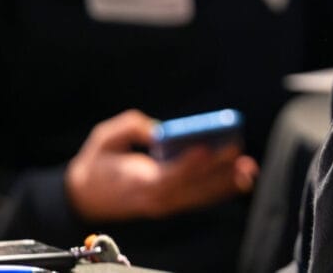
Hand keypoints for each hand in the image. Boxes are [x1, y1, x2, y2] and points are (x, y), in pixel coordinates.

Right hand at [64, 109, 258, 220]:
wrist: (85, 196)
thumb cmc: (98, 162)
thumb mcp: (105, 137)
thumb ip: (131, 128)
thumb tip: (159, 130)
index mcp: (136, 181)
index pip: (167, 175)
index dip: (187, 163)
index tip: (205, 148)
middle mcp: (154, 197)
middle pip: (191, 186)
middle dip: (216, 170)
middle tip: (238, 151)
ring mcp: (164, 203)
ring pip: (199, 196)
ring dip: (225, 183)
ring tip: (247, 169)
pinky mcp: (170, 203)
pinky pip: (198, 198)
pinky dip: (219, 189)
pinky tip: (238, 179)